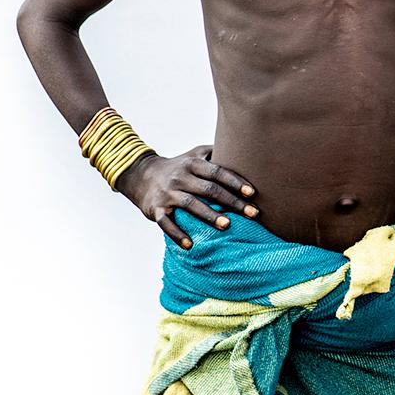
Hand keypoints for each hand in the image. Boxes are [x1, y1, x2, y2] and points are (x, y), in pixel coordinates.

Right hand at [114, 144, 257, 248]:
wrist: (141, 175)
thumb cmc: (179, 167)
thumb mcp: (195, 154)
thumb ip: (216, 153)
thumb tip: (245, 150)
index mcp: (193, 164)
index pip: (218, 172)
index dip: (235, 182)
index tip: (252, 193)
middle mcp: (180, 177)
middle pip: (209, 189)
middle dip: (232, 202)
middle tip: (252, 213)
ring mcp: (168, 194)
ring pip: (190, 205)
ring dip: (209, 216)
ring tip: (227, 226)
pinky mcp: (156, 209)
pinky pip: (166, 223)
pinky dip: (177, 234)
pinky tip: (190, 245)